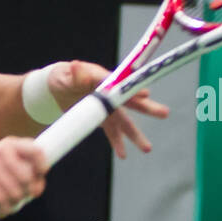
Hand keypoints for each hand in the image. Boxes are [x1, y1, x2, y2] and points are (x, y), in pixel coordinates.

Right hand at [0, 136, 47, 219]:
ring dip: (15, 204)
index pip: (36, 151)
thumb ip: (26, 171)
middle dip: (27, 193)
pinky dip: (4, 210)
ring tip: (9, 203)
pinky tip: (1, 209)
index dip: (42, 167)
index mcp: (9, 144)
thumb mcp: (5, 163)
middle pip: (27, 178)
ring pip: (15, 193)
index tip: (39, 176)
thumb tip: (37, 189)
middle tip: (20, 196)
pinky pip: (1, 201)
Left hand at [45, 60, 169, 157]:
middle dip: (147, 109)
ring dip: (135, 135)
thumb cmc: (64, 76)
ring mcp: (107, 107)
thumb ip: (76, 73)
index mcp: (105, 79)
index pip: (121, 85)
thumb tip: (77, 66)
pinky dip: (117, 143)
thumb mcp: (68, 73)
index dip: (132, 90)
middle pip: (131, 102)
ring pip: (124, 122)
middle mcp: (111, 93)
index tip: (145, 95)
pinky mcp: (101, 119)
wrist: (57, 88)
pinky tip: (123, 155)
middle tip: (164, 113)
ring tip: (147, 148)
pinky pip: (111, 132)